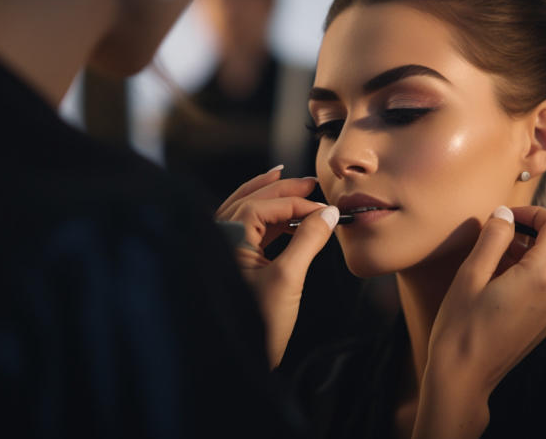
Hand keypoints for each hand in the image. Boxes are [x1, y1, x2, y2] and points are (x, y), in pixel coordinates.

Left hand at [215, 167, 338, 368]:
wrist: (236, 362)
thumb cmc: (258, 325)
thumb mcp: (288, 279)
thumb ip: (309, 241)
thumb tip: (328, 214)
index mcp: (225, 238)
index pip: (264, 205)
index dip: (297, 202)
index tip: (324, 208)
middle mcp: (217, 239)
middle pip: (250, 201)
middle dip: (281, 190)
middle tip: (309, 183)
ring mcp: (221, 251)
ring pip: (245, 212)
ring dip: (270, 199)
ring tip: (291, 185)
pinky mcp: (230, 265)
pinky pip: (246, 231)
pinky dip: (267, 222)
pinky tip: (284, 219)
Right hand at [413, 206, 545, 438]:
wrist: (463, 377)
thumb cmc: (460, 326)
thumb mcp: (471, 274)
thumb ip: (493, 237)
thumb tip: (505, 213)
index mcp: (542, 277)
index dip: (533, 212)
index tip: (506, 217)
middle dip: (532, 230)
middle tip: (498, 235)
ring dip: (530, 251)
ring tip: (492, 260)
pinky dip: (530, 273)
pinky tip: (498, 282)